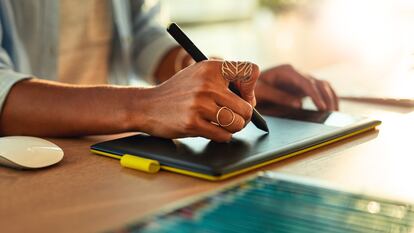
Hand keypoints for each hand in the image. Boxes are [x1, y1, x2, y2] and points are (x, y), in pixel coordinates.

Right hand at [138, 60, 259, 141]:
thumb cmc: (179, 92)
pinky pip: (223, 136)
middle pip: (247, 107)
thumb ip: (225, 81)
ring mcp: (199, 104)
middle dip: (243, 117)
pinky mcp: (192, 123)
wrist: (147, 105)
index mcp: (212, 67)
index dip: (251, 89)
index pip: (251, 72)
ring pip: (237, 123)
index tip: (242, 97)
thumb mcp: (200, 74)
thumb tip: (252, 102)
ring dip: (232, 128)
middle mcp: (207, 83)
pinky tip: (210, 129)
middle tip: (232, 116)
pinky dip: (221, 136)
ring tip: (221, 124)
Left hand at [255, 64, 337, 110]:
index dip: (315, 95)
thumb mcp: (262, 92)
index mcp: (287, 71)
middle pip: (318, 83)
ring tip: (334, 113)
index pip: (306, 82)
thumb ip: (279, 97)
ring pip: (322, 85)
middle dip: (326, 98)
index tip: (321, 106)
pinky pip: (319, 90)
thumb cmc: (253, 86)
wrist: (248, 83)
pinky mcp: (302, 87)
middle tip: (330, 113)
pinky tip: (332, 109)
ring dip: (330, 98)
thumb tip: (298, 104)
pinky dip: (327, 98)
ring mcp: (301, 79)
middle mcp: (296, 73)